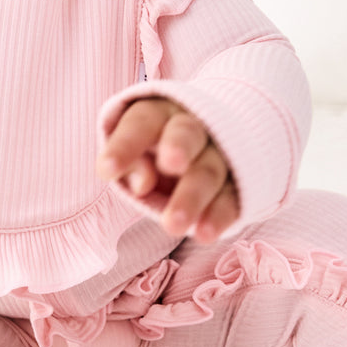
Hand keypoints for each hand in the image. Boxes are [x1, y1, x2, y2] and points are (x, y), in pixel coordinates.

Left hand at [97, 99, 238, 243]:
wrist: (209, 147)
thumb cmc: (157, 153)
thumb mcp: (136, 153)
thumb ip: (131, 165)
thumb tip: (141, 184)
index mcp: (161, 113)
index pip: (142, 122)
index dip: (126, 144)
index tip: (107, 170)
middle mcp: (195, 127)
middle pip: (187, 134)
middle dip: (179, 147)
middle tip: (170, 164)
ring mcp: (222, 154)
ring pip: (210, 170)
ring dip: (193, 196)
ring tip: (173, 225)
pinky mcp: (239, 182)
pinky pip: (232, 197)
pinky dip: (219, 215)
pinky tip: (205, 233)